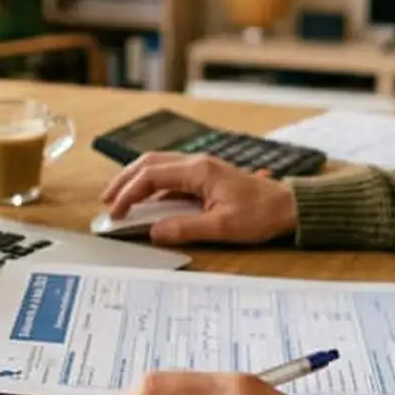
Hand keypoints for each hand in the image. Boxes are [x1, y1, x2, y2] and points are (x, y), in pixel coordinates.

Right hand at [98, 153, 296, 245]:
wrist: (289, 207)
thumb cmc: (261, 214)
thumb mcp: (222, 227)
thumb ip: (185, 228)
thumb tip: (154, 231)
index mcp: (198, 170)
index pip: (151, 176)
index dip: (128, 194)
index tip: (116, 212)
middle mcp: (197, 163)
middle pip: (149, 163)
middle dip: (124, 180)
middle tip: (106, 200)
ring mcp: (202, 169)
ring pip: (159, 166)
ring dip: (136, 180)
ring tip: (120, 198)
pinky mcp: (206, 178)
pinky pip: (171, 176)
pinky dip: (153, 186)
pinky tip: (147, 202)